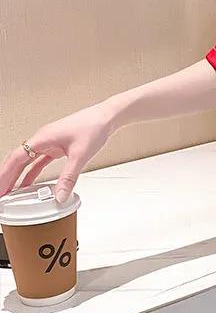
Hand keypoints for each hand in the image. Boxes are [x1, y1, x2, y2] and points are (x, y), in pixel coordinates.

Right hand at [0, 102, 116, 202]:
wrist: (107, 117)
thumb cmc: (94, 127)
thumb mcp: (81, 155)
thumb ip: (69, 177)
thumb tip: (60, 195)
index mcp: (42, 138)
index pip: (16, 158)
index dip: (5, 175)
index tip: (0, 189)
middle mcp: (42, 139)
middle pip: (17, 160)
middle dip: (7, 178)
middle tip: (1, 195)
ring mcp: (49, 142)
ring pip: (27, 161)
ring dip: (17, 176)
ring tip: (9, 193)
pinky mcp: (57, 146)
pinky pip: (39, 161)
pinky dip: (32, 173)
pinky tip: (28, 184)